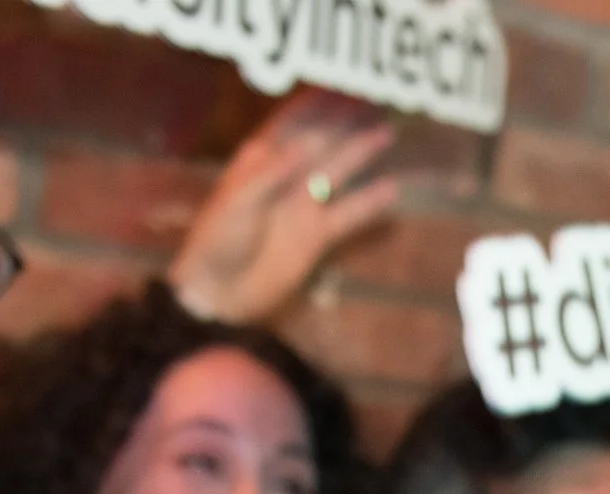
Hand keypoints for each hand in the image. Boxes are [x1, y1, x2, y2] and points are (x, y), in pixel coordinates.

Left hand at [168, 90, 400, 326]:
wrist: (219, 293)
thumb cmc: (218, 241)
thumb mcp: (238, 201)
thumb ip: (272, 173)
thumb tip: (306, 145)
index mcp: (258, 163)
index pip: (289, 126)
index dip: (312, 105)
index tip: (336, 84)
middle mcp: (285, 178)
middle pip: (320, 144)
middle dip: (343, 124)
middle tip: (371, 99)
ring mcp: (303, 206)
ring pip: (338, 173)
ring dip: (360, 154)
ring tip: (386, 134)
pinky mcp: (317, 236)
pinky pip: (349, 215)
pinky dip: (369, 203)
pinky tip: (392, 190)